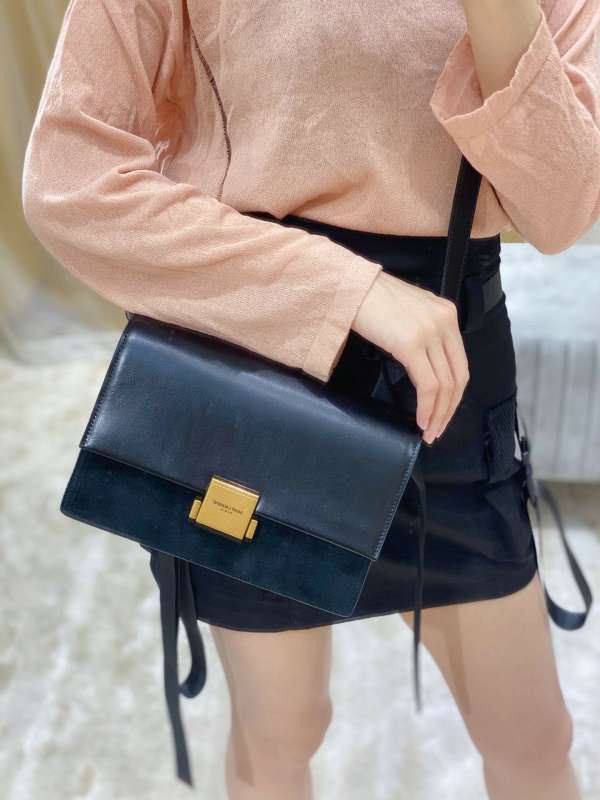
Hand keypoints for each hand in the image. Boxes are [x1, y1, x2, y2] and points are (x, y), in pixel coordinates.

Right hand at [351, 271, 469, 443]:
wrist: (349, 287)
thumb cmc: (369, 299)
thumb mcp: (408, 312)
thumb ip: (423, 332)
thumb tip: (424, 363)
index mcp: (446, 314)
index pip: (460, 363)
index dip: (455, 394)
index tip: (444, 413)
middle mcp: (444, 322)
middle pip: (457, 377)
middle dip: (449, 409)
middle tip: (438, 430)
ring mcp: (430, 332)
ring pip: (445, 385)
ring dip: (438, 414)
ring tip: (428, 431)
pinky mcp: (411, 343)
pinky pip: (428, 385)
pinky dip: (427, 407)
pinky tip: (421, 420)